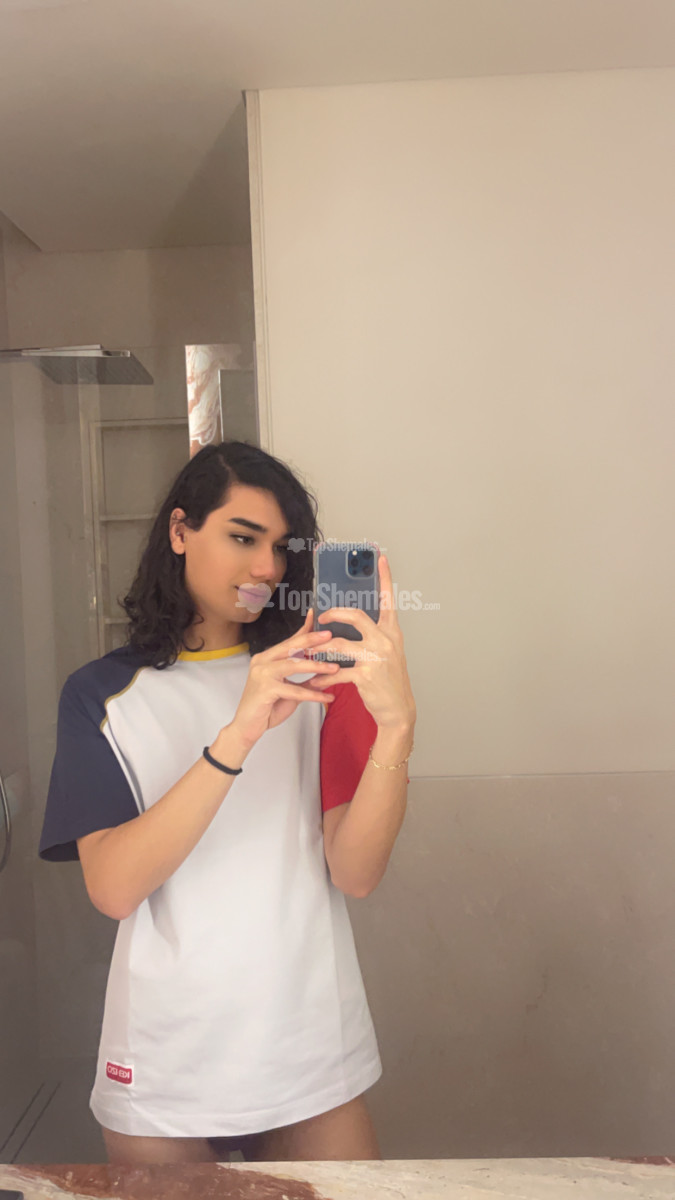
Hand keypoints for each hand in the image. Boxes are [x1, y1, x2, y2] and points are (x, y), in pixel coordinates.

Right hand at [230, 609, 339, 748]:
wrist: (247, 727)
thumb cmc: (266, 707)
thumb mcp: (289, 690)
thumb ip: (304, 680)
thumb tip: (325, 673)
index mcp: (266, 658)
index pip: (289, 641)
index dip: (304, 629)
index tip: (317, 617)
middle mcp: (262, 661)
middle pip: (290, 646)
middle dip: (311, 640)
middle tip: (329, 636)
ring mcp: (262, 674)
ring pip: (293, 665)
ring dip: (316, 666)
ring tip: (335, 668)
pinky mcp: (265, 689)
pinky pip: (294, 690)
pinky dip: (312, 694)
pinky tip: (326, 696)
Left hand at [308, 554, 415, 730]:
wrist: (399, 709)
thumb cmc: (389, 680)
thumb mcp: (387, 653)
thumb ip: (373, 635)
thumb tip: (350, 621)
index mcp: (392, 632)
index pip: (388, 600)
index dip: (384, 579)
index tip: (381, 559)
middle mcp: (386, 641)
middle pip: (357, 616)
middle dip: (334, 614)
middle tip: (322, 618)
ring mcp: (376, 658)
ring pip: (339, 644)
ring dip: (320, 650)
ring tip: (308, 654)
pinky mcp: (366, 676)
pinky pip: (337, 672)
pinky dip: (322, 677)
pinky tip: (314, 682)